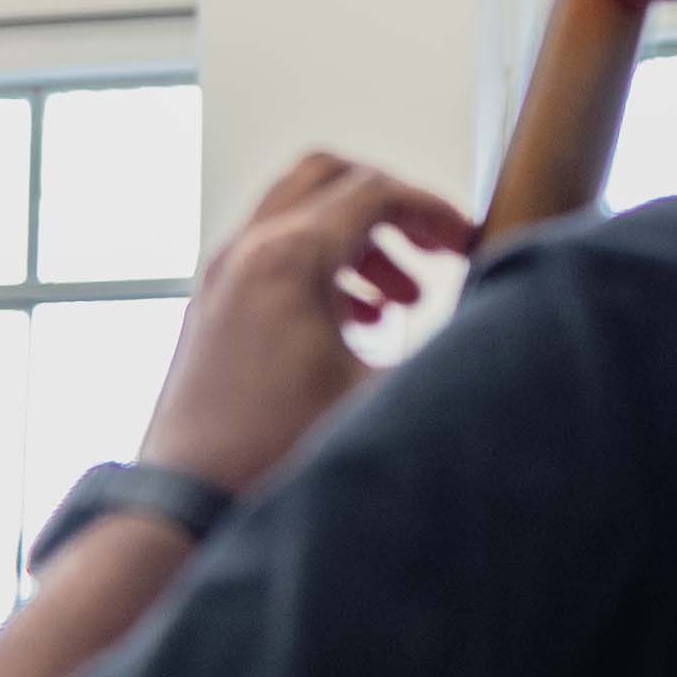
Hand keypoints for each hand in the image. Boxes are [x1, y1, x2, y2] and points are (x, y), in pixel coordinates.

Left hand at [138, 153, 476, 493]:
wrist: (188, 500)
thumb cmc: (275, 450)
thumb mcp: (380, 394)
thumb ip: (439, 345)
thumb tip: (488, 320)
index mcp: (290, 257)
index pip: (375, 190)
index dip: (432, 208)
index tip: (465, 239)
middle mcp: (248, 251)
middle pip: (330, 176)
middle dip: (391, 204)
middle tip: (432, 246)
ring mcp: (223, 276)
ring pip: (300, 213)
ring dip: (359, 239)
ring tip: (403, 299)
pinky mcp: (213, 307)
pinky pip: (275, 252)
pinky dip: (324, 264)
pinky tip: (358, 323)